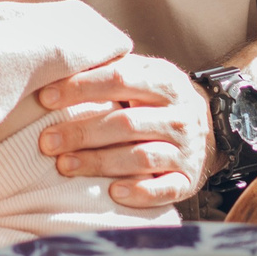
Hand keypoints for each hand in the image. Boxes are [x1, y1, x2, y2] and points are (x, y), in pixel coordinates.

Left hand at [33, 54, 213, 209]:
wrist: (210, 127)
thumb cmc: (159, 100)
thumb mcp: (146, 74)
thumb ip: (112, 68)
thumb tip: (62, 62)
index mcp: (165, 83)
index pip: (119, 79)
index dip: (80, 88)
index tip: (46, 98)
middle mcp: (179, 116)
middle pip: (125, 123)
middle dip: (82, 132)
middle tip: (47, 141)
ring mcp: (185, 150)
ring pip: (141, 158)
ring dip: (100, 162)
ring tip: (65, 165)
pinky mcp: (187, 180)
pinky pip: (165, 189)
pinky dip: (140, 192)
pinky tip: (113, 192)